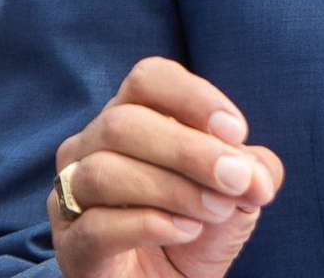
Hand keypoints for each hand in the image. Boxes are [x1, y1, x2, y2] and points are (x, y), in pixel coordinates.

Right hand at [48, 57, 285, 277]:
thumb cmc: (199, 227)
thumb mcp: (239, 193)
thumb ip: (252, 171)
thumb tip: (254, 174)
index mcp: (130, 115)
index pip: (148, 78)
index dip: (193, 98)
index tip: (237, 132)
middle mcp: (90, 146)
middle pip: (123, 123)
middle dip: (189, 151)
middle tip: (235, 182)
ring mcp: (72, 195)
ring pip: (105, 171)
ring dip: (173, 190)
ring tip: (214, 212)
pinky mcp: (70, 245)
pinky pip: (97, 224)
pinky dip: (149, 224)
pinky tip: (185, 232)